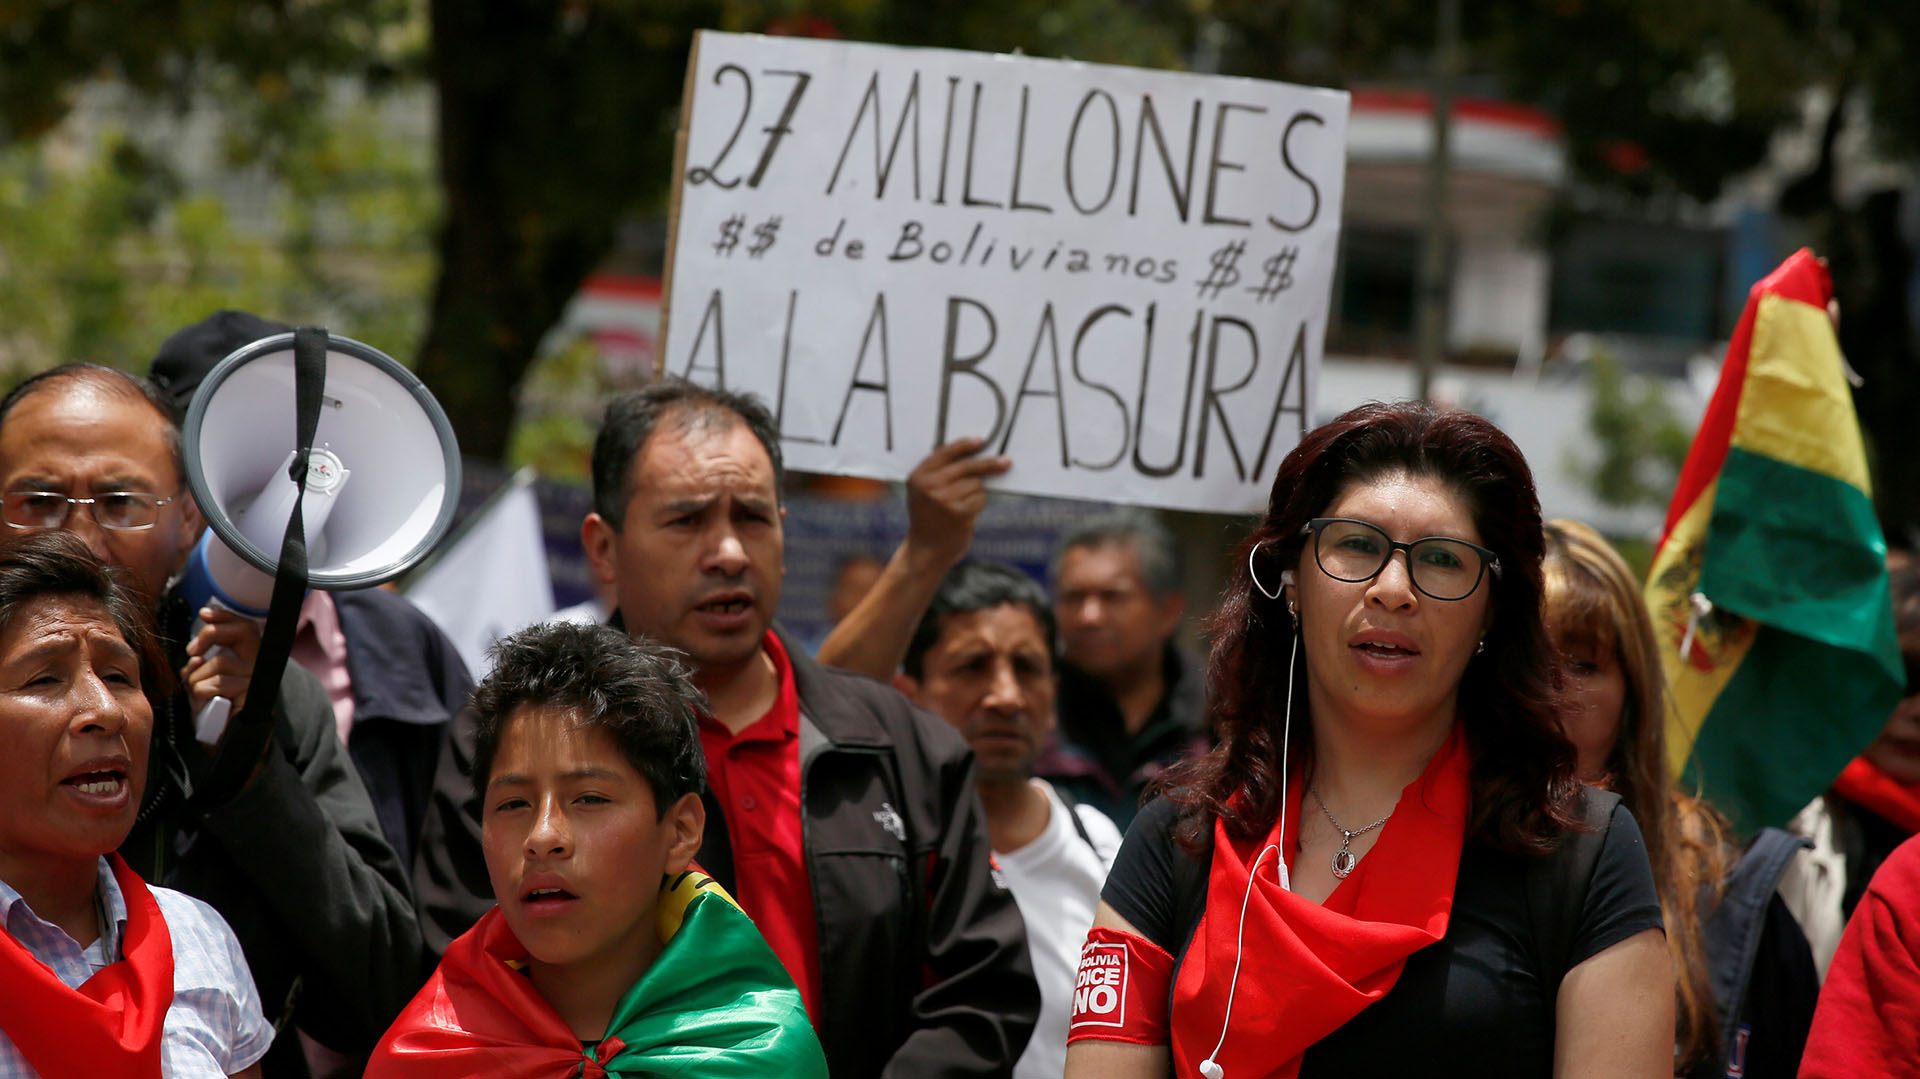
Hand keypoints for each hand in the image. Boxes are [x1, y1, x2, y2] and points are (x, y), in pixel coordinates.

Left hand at [183, 605, 262, 721]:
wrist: (225, 743)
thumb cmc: (213, 711)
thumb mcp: (203, 681)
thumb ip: (201, 664)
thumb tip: (197, 656)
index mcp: (250, 659)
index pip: (245, 627)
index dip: (226, 616)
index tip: (204, 613)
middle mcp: (259, 666)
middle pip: (242, 632)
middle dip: (212, 634)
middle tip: (193, 650)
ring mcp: (257, 681)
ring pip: (219, 663)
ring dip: (197, 678)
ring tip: (198, 696)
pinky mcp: (251, 696)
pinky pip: (216, 684)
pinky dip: (201, 693)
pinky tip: (204, 704)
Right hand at [905, 437, 1011, 571]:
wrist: (926, 551)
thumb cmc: (929, 519)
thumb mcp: (924, 493)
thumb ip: (940, 474)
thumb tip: (977, 456)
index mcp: (918, 477)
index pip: (945, 452)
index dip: (965, 445)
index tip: (982, 441)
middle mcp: (929, 486)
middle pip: (967, 466)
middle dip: (990, 464)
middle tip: (1006, 462)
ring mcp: (944, 499)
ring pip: (976, 484)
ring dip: (976, 494)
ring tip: (961, 507)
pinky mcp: (959, 513)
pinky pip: (980, 498)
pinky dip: (978, 505)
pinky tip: (966, 515)